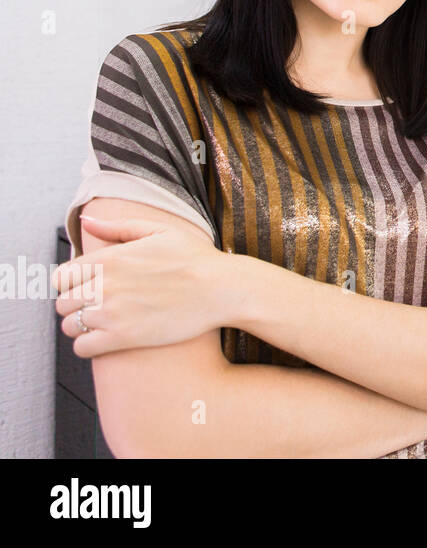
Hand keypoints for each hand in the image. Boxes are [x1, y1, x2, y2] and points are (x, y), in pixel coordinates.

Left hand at [54, 215, 227, 356]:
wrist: (222, 289)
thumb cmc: (195, 258)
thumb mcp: (158, 231)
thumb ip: (117, 227)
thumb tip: (86, 222)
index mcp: (110, 258)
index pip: (61, 277)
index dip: (71, 283)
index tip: (87, 286)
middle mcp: (105, 285)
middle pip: (62, 303)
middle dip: (75, 304)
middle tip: (96, 305)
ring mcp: (112, 313)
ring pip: (69, 326)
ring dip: (80, 326)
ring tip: (101, 323)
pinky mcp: (123, 338)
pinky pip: (83, 347)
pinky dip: (88, 345)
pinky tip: (105, 338)